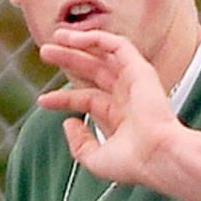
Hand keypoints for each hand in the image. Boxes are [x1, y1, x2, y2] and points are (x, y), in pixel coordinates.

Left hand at [36, 28, 185, 186]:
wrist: (157, 156)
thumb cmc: (133, 163)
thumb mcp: (97, 160)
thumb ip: (79, 145)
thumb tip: (68, 123)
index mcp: (120, 117)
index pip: (87, 99)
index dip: (63, 98)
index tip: (43, 100)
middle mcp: (127, 97)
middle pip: (92, 72)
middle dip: (69, 60)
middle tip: (46, 52)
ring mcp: (134, 82)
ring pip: (103, 56)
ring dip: (79, 44)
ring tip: (56, 37)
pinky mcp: (140, 70)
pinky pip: (117, 46)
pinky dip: (96, 38)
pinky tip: (74, 38)